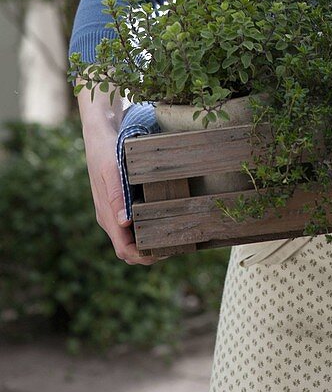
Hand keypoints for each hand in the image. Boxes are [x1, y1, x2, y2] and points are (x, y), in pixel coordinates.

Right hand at [82, 122, 156, 265]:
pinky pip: (129, 225)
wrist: (99, 134)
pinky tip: (160, 221)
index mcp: (106, 213)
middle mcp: (108, 216)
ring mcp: (112, 211)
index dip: (142, 257)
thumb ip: (116, 196)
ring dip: (146, 244)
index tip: (164, 253)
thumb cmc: (106, 150)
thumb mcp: (112, 170)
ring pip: (128, 239)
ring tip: (170, 238)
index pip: (123, 249)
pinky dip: (143, 230)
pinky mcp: (116, 203)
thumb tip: (124, 223)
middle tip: (173, 248)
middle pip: (126, 249)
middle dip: (147, 254)